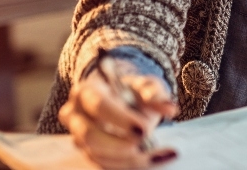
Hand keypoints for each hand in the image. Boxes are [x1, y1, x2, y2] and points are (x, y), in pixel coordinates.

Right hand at [59, 66, 178, 168]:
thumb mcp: (146, 85)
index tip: (145, 128)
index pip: (99, 105)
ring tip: (160, 154)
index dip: (120, 119)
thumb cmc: (132, 90)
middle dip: (119, 145)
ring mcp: (78, 137)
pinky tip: (156, 159)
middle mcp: (76, 115)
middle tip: (147, 142)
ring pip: (97, 155)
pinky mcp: (88, 153)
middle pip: (90, 136)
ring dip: (129, 159)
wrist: (121, 98)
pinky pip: (105, 166)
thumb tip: (170, 109)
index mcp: (88, 91)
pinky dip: (130, 165)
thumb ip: (156, 93)